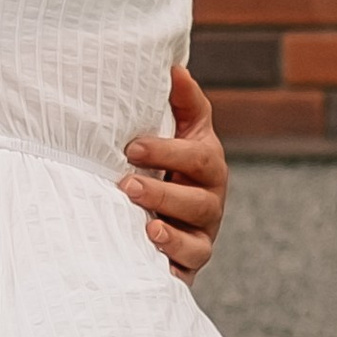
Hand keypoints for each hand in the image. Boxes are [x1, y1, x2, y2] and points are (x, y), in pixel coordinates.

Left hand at [120, 64, 227, 277]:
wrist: (157, 212)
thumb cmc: (165, 162)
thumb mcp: (177, 130)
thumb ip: (181, 101)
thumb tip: (174, 65)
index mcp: (207, 164)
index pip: (197, 156)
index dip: (167, 151)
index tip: (132, 146)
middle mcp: (210, 202)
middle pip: (198, 200)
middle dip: (163, 192)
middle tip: (127, 185)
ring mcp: (201, 236)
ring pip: (196, 240)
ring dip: (169, 234)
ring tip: (145, 227)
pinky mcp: (188, 265)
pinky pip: (186, 270)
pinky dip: (171, 266)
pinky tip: (150, 260)